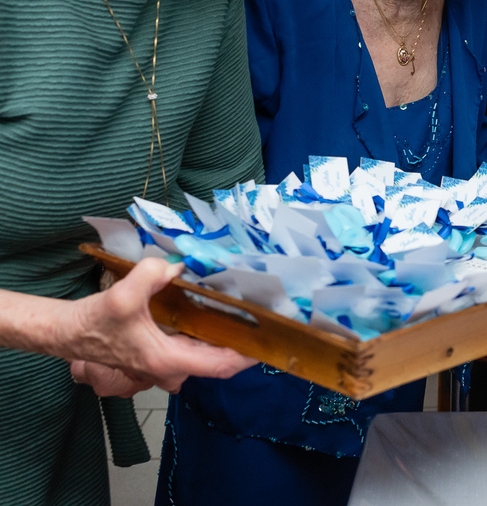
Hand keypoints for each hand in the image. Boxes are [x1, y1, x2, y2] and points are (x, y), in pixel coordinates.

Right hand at [62, 258, 255, 396]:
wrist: (70, 332)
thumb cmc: (95, 322)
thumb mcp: (122, 295)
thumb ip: (151, 275)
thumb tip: (177, 265)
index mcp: (168, 360)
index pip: (220, 365)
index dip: (248, 356)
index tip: (270, 341)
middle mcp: (172, 367)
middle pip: (219, 360)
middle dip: (243, 341)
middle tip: (265, 318)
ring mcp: (168, 363)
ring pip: (207, 353)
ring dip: (227, 336)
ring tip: (248, 312)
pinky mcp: (163, 353)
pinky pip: (196, 346)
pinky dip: (210, 332)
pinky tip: (220, 312)